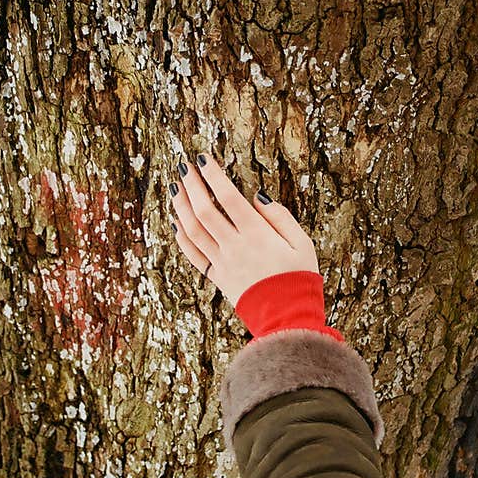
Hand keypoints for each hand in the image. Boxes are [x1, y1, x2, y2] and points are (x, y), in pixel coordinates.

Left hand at [168, 152, 319, 305]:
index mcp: (257, 235)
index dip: (213, 176)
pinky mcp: (217, 277)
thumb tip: (257, 197)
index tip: (204, 159)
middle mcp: (235, 247)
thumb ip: (280, 217)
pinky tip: (176, 222)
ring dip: (181, 207)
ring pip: (193, 231)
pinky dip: (182, 237)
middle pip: (204, 211)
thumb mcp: (302, 243)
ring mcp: (223, 263)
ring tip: (175, 187)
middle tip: (184, 166)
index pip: (228, 198)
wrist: (287, 318)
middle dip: (192, 185)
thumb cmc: (299, 278)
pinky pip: (193, 255)